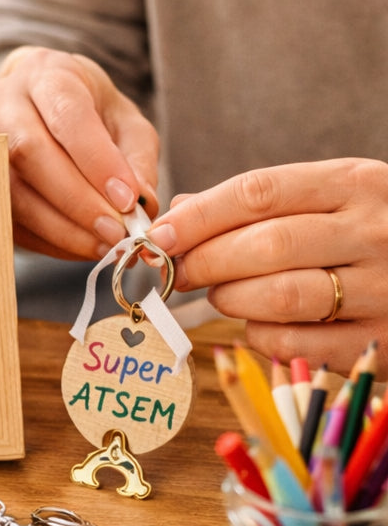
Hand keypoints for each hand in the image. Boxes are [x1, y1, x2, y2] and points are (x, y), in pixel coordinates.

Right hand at [0, 47, 158, 259]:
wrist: (34, 105)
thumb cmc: (85, 110)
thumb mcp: (122, 118)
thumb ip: (137, 156)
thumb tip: (142, 201)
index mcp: (45, 75)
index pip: (67, 115)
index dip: (97, 160)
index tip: (128, 199)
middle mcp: (2, 104)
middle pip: (30, 153)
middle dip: (77, 200)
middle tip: (117, 231)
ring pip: (13, 192)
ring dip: (62, 228)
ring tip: (103, 244)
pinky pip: (8, 219)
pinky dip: (47, 241)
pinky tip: (79, 247)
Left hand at [147, 159, 387, 376]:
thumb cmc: (366, 236)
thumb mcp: (330, 200)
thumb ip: (257, 204)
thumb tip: (179, 211)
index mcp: (356, 183)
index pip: (259, 193)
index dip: (198, 217)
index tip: (160, 235)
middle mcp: (373, 231)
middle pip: (264, 246)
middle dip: (205, 262)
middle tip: (180, 272)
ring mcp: (381, 288)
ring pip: (277, 297)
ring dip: (230, 298)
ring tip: (221, 294)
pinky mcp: (376, 340)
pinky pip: (292, 342)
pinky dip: (257, 335)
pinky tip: (257, 323)